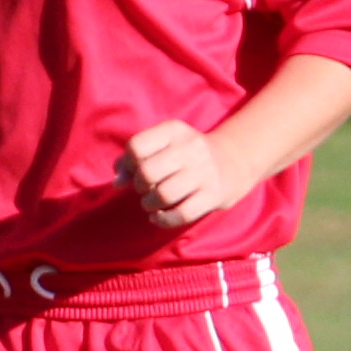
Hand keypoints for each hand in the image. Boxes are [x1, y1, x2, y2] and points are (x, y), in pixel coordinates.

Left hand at [117, 116, 233, 229]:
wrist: (233, 162)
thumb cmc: (185, 156)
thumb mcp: (163, 146)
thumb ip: (133, 159)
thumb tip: (117, 182)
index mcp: (174, 131)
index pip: (136, 146)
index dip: (128, 164)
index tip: (134, 171)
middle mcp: (191, 148)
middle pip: (147, 172)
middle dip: (138, 186)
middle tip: (144, 189)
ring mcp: (205, 171)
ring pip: (163, 195)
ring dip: (149, 204)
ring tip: (151, 203)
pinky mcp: (214, 194)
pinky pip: (181, 214)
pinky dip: (163, 220)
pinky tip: (158, 217)